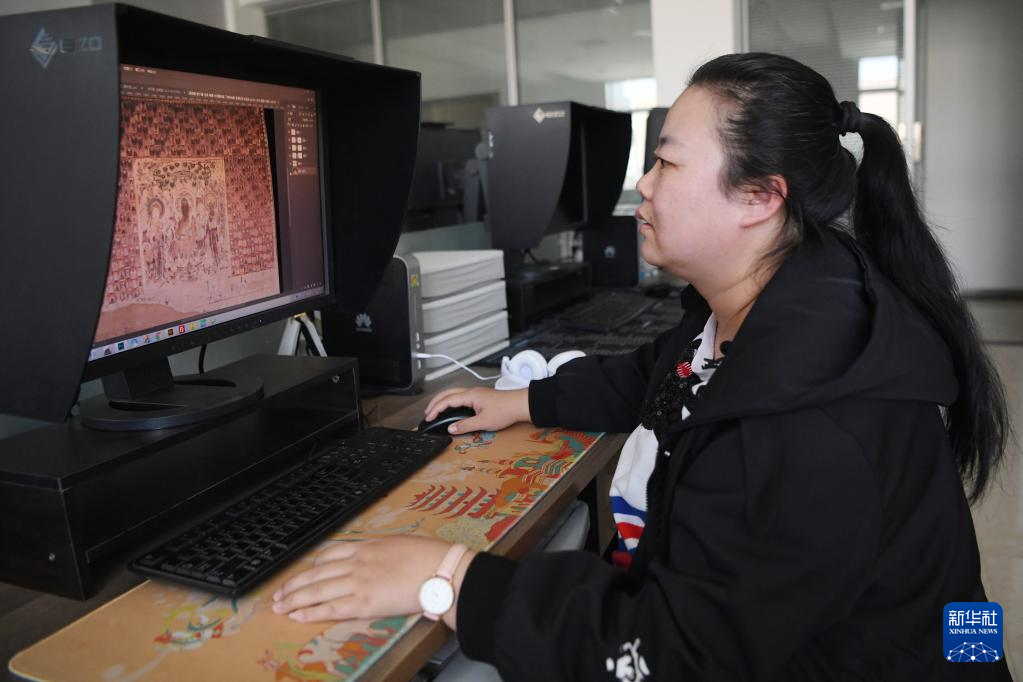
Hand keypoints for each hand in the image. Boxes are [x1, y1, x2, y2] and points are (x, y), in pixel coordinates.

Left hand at [272, 536, 474, 628]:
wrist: (439, 570)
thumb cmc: (427, 557)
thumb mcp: (399, 544)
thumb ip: (381, 552)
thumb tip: (376, 558)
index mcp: (366, 547)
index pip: (329, 555)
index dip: (311, 566)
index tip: (303, 573)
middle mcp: (357, 563)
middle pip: (316, 573)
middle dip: (294, 584)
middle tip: (279, 594)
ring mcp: (359, 583)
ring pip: (318, 590)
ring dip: (295, 599)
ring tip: (280, 607)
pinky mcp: (364, 603)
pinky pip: (331, 608)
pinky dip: (312, 612)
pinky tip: (299, 616)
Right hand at [423, 387, 529, 433]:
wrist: (520, 404)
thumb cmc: (505, 411)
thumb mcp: (483, 422)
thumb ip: (465, 425)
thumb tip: (451, 429)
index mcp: (470, 395)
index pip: (447, 400)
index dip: (435, 409)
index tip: (428, 418)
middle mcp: (471, 391)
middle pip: (447, 393)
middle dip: (435, 402)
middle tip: (427, 413)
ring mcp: (476, 393)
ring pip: (453, 393)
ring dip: (443, 400)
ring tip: (436, 410)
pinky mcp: (480, 396)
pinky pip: (460, 396)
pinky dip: (451, 401)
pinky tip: (452, 408)